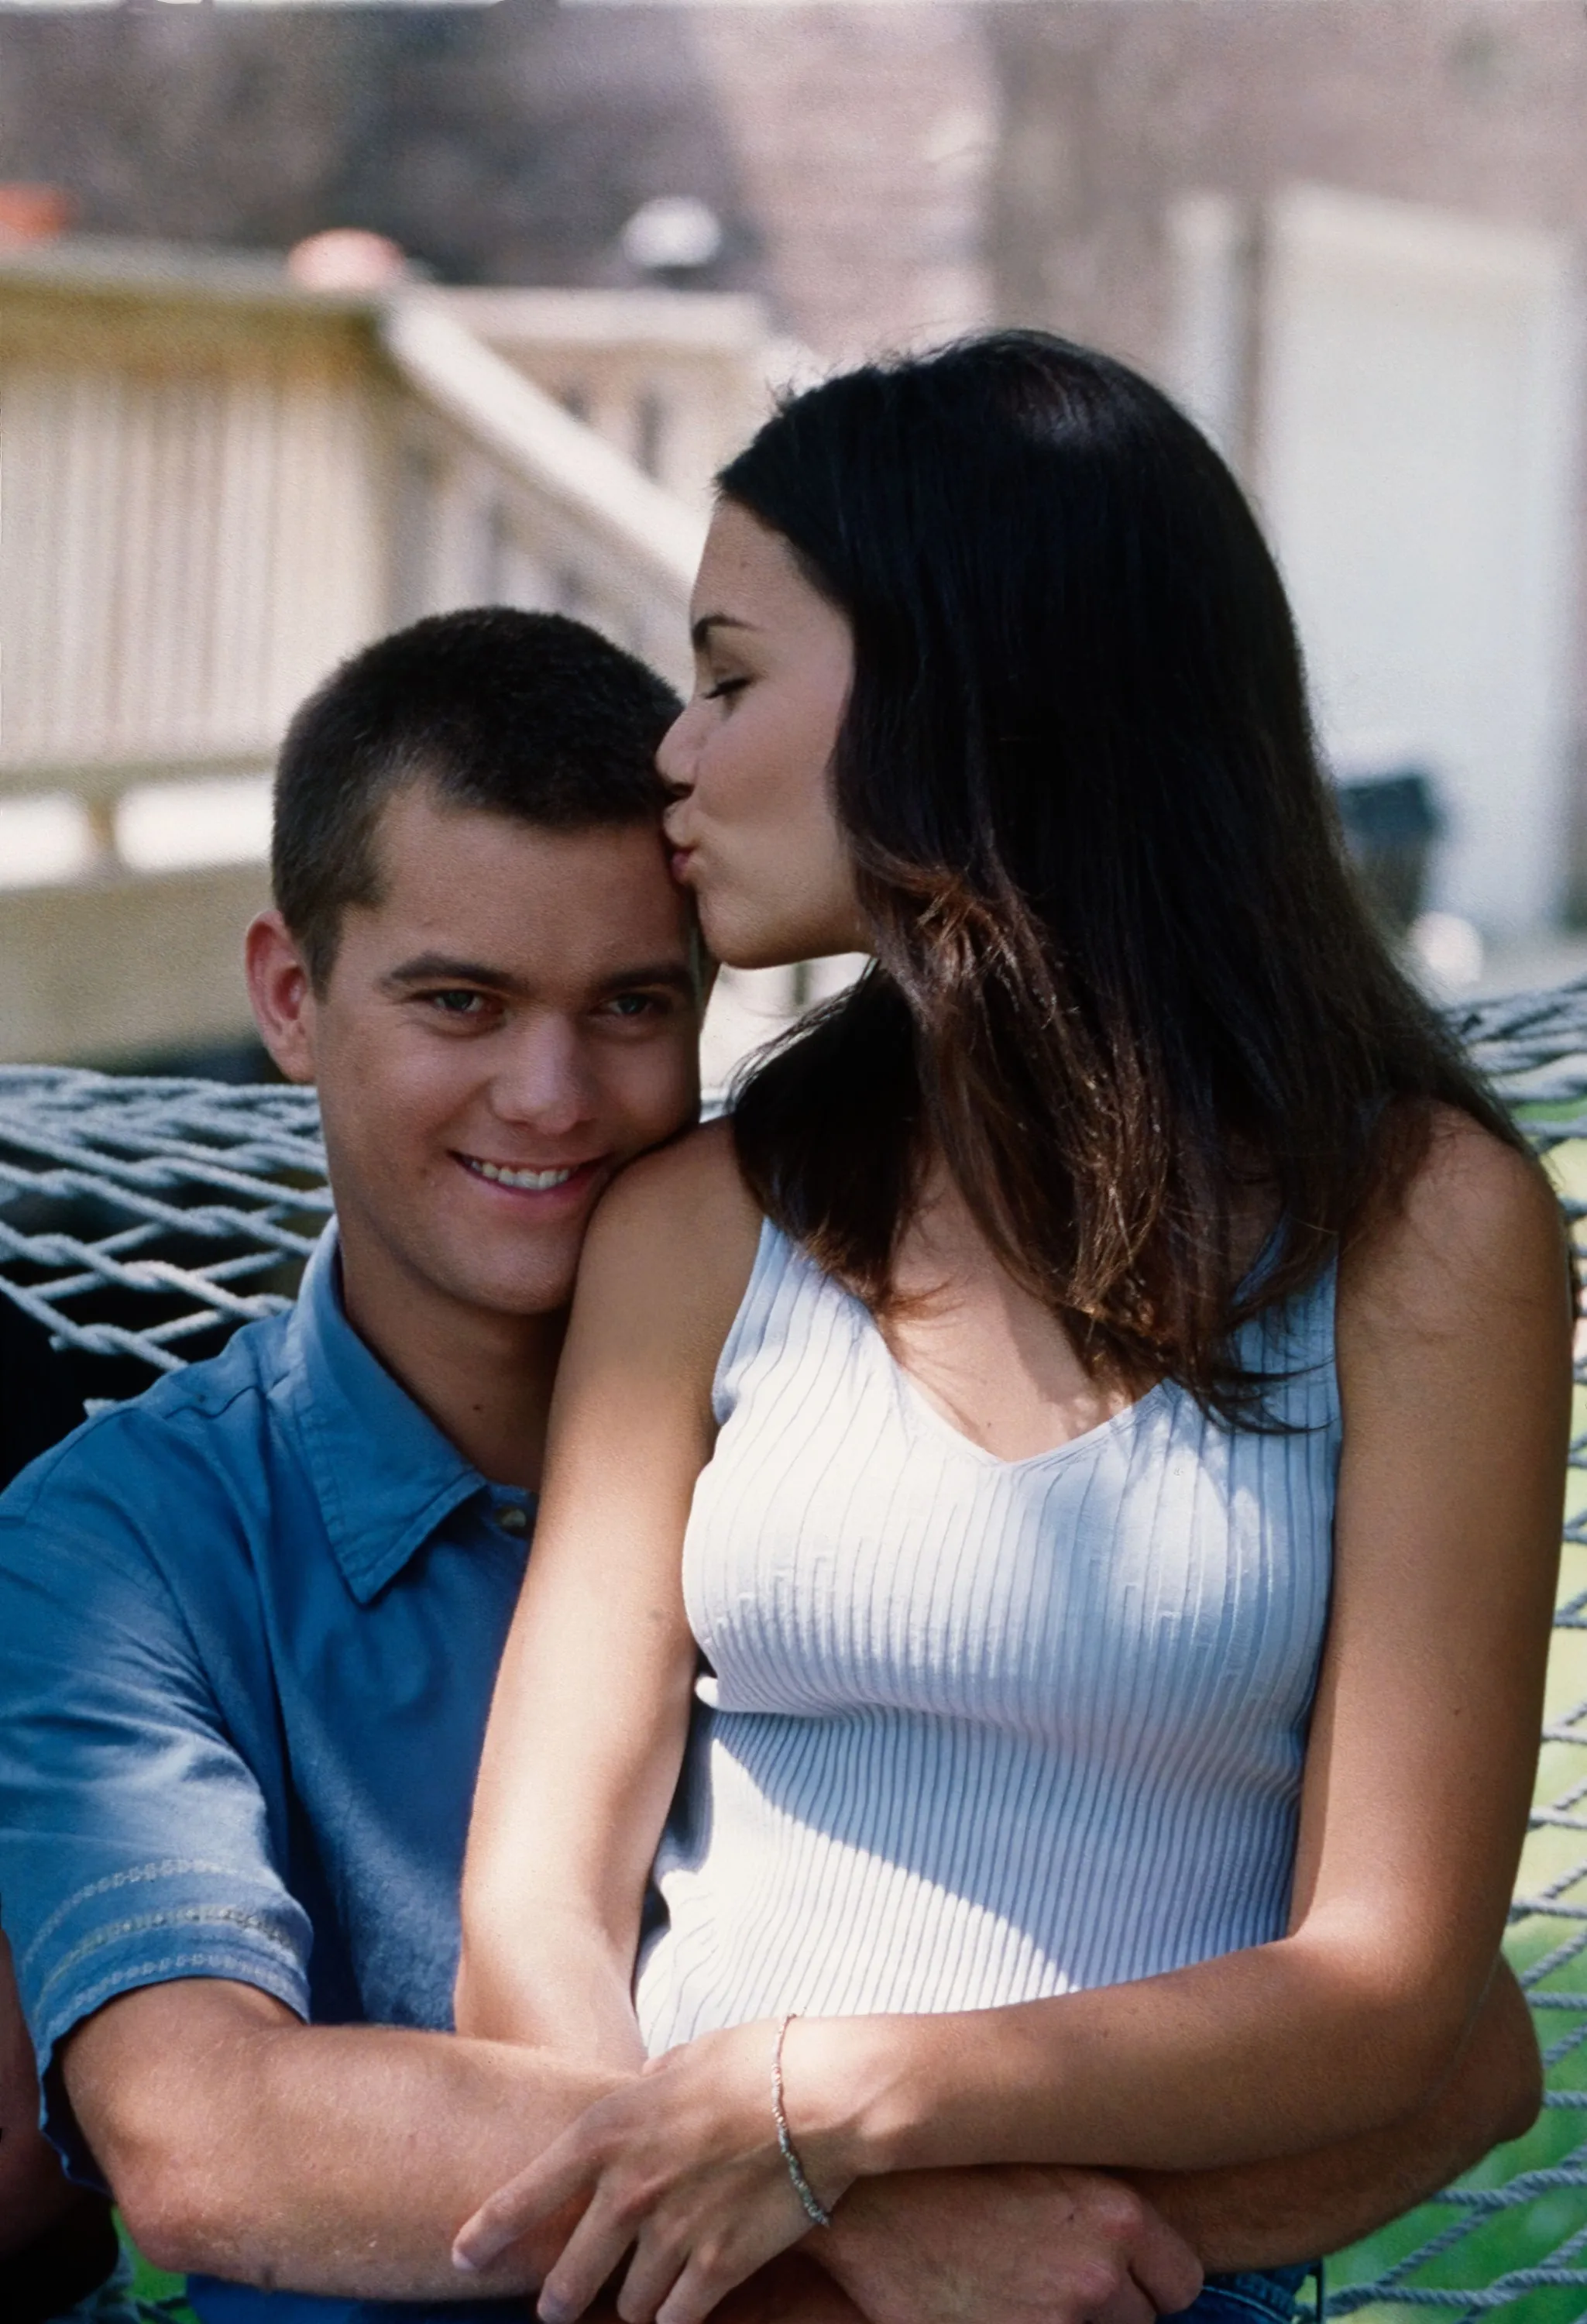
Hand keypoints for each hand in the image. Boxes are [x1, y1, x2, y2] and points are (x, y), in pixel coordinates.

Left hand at [453, 2020, 851, 2323]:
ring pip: (627, 2304)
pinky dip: (675, 2319)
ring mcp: (672, 2233)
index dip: (487, 2231)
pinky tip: (680, 2311)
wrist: (822, 2094)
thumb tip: (642, 2087)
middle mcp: (629, 2189)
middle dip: (558, 2298)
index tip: (462, 2257)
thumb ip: (647, 2087)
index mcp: (609, 2130)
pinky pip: (676, 2319)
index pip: (526, 2194)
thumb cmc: (757, 2060)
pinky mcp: (718, 2266)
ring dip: (631, 2304)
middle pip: (569, 2275)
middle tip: (555, 2306)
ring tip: (638, 2297)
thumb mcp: (682, 2059)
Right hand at [819, 2165, 1204, 2323]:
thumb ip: (1100, 2201)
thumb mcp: (1045, 2160)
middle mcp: (1098, 2274)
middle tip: (1055, 2271)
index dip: (1151, 2279)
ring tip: (1022, 2284)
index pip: (1182, 2280)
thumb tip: (1137, 2243)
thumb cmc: (956, 2167)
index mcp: (1117, 2215)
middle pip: (1142, 2320)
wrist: (873, 2200)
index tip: (1121, 2268)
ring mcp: (1057, 2322)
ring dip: (1073, 2322)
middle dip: (1108, 2304)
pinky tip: (998, 2301)